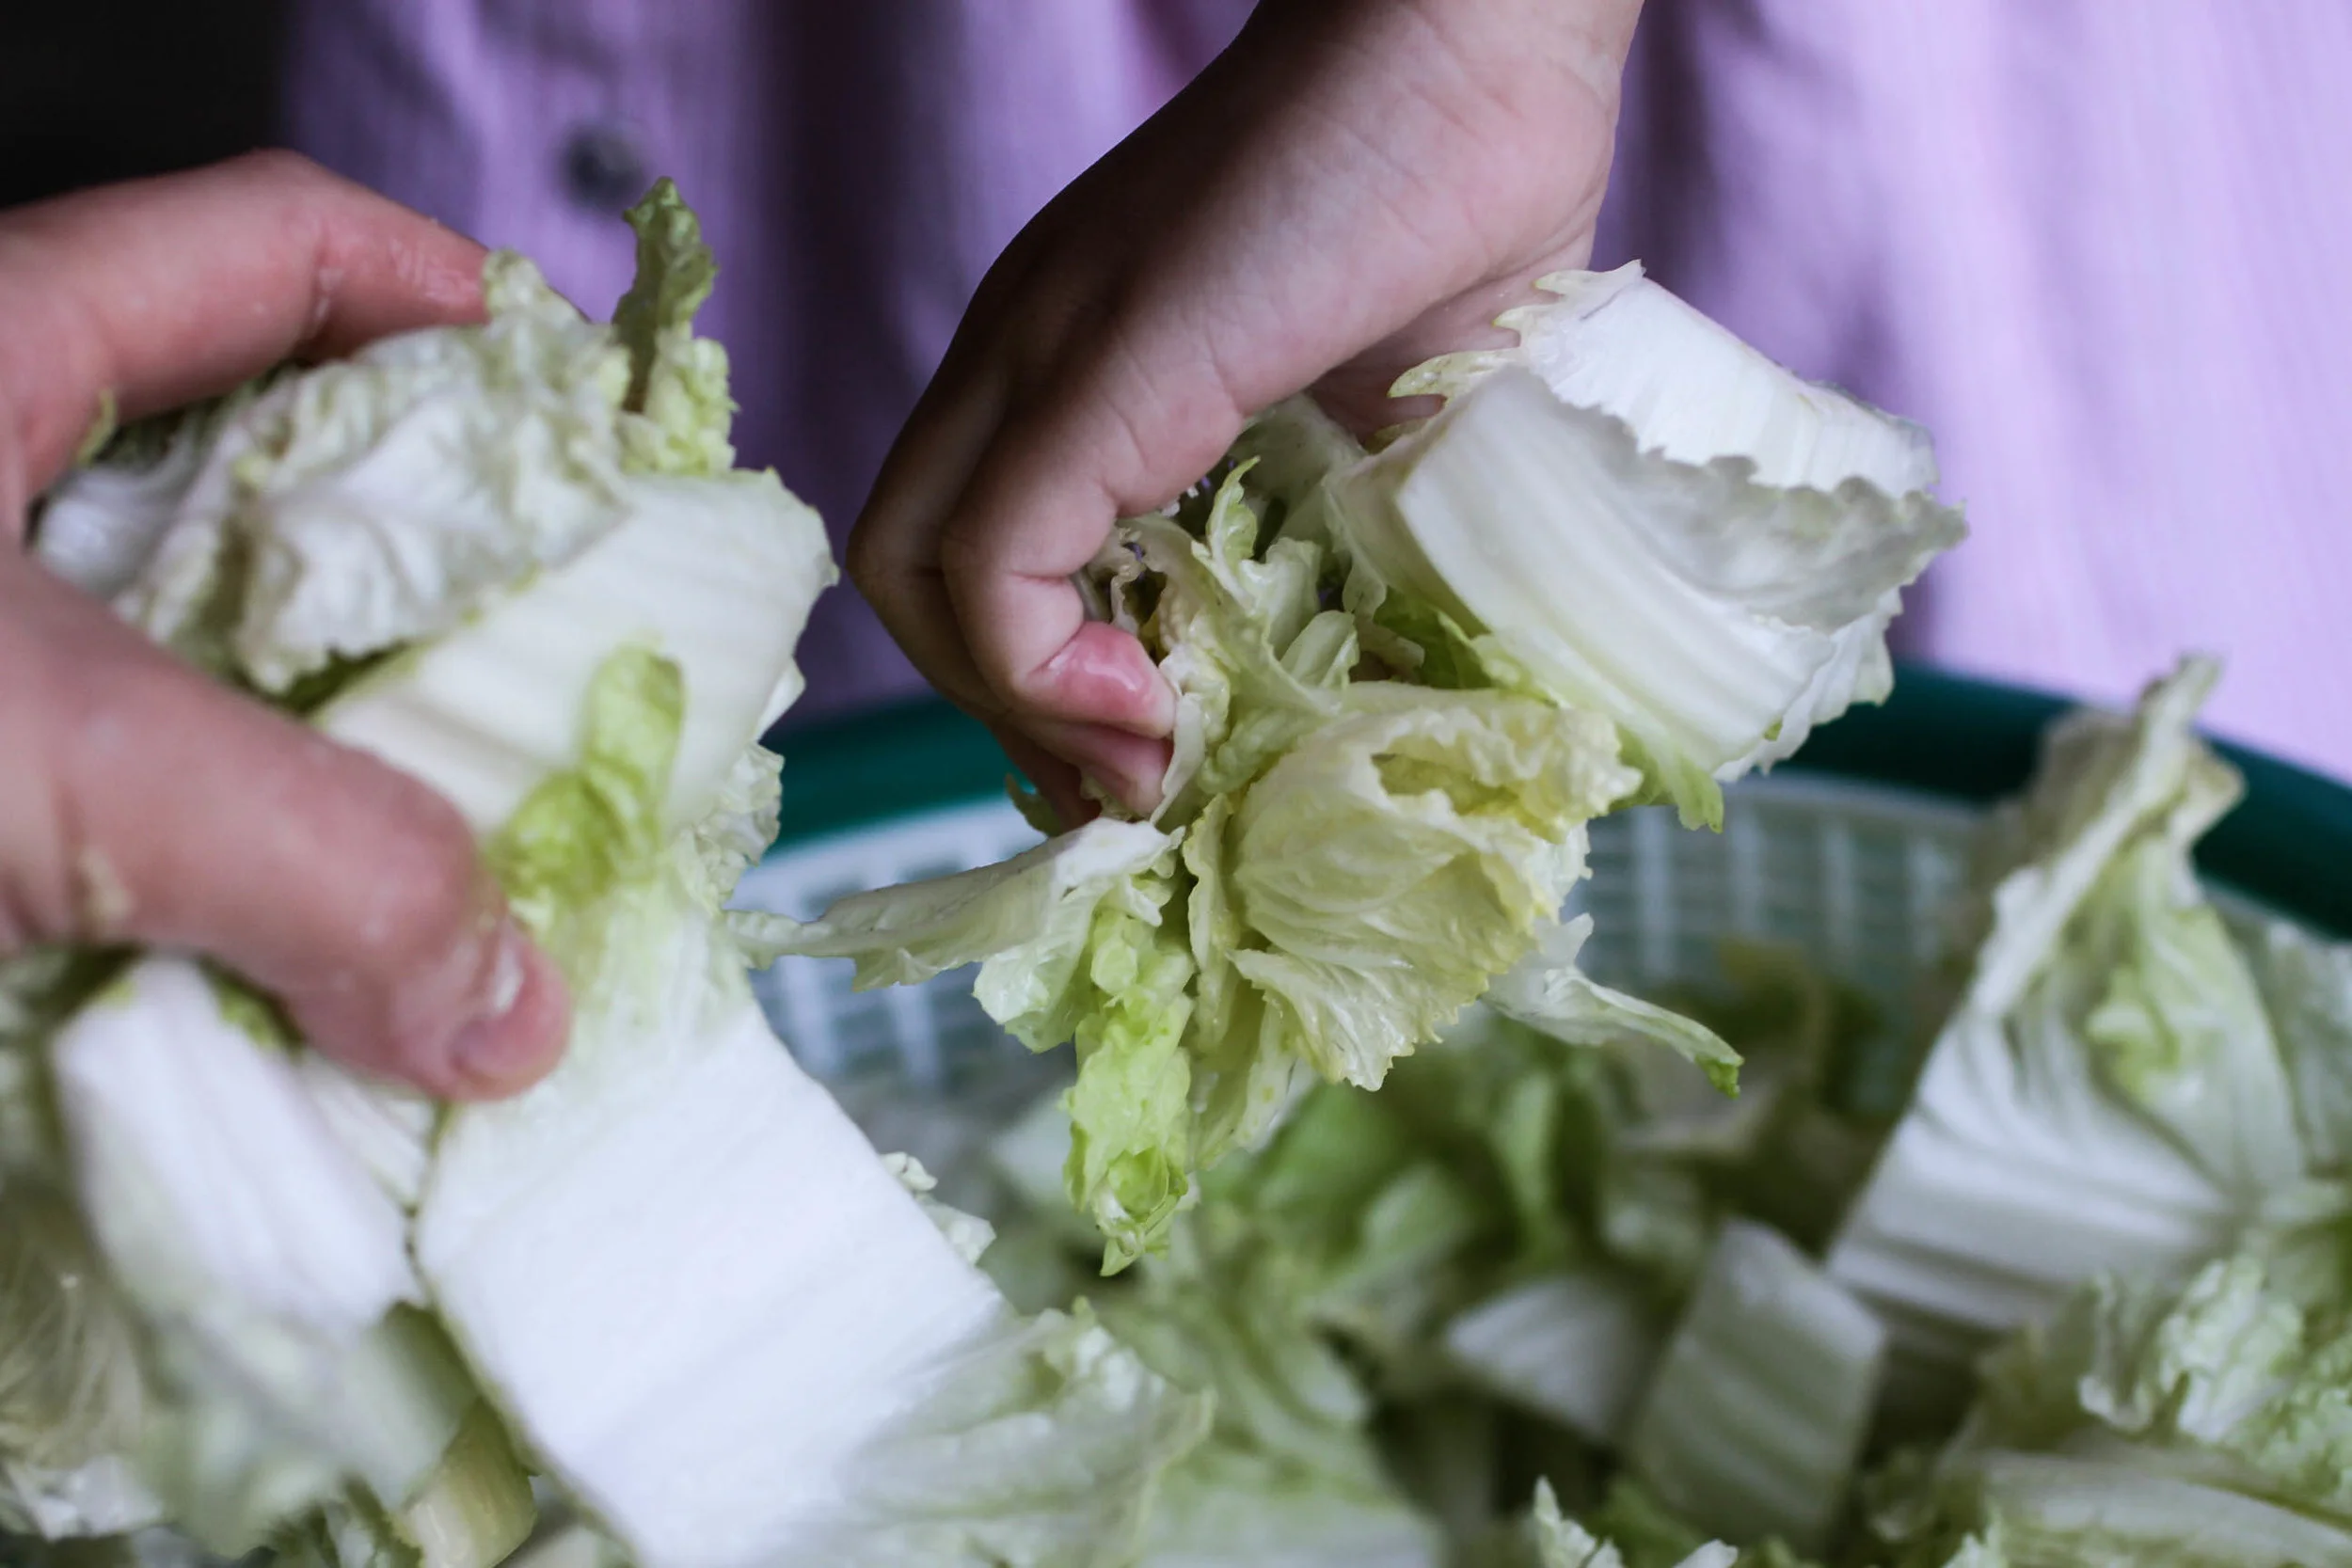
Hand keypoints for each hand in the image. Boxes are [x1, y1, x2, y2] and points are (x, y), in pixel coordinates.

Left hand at [0, 153, 568, 1098]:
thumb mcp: (30, 738)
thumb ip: (303, 854)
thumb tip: (515, 1003)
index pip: (283, 250)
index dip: (460, 299)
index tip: (593, 410)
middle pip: (273, 484)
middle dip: (435, 588)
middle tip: (564, 691)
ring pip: (195, 685)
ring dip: (327, 783)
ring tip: (453, 874)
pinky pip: (115, 836)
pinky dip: (210, 907)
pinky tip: (280, 984)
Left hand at [851, 0, 1639, 820]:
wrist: (1490, 29)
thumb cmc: (1467, 201)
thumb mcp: (1390, 418)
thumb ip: (1348, 533)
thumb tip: (1378, 697)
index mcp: (1075, 356)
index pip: (966, 546)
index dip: (1032, 678)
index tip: (1150, 750)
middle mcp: (1021, 346)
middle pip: (906, 569)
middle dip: (1007, 715)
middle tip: (1135, 780)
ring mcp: (1041, 345)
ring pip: (911, 570)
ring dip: (1017, 710)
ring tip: (1150, 758)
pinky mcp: (1097, 365)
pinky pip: (993, 561)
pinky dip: (1043, 669)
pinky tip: (1155, 702)